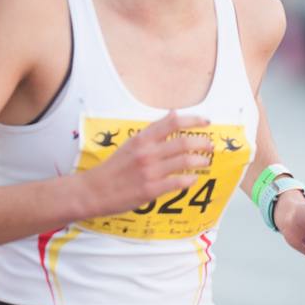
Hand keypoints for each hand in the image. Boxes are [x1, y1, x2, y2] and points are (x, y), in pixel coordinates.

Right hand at [77, 110, 213, 218]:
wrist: (94, 190)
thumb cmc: (114, 168)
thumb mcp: (131, 143)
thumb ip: (153, 131)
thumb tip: (173, 113)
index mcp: (142, 139)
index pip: (172, 122)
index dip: (193, 120)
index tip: (206, 121)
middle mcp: (147, 153)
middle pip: (183, 142)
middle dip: (201, 143)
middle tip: (210, 145)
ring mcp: (149, 172)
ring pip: (183, 162)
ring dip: (199, 161)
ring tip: (205, 161)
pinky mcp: (150, 190)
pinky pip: (177, 182)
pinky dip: (189, 180)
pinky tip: (193, 179)